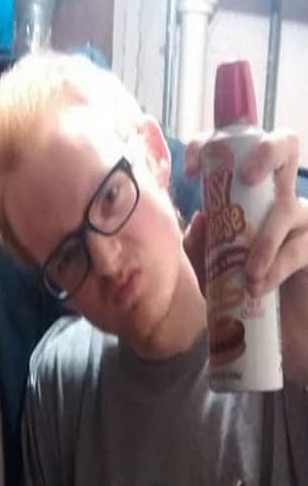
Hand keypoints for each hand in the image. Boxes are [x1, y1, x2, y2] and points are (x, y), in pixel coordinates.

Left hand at [184, 131, 307, 379]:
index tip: (189, 169)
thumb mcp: (208, 272)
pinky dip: (279, 264)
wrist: (274, 339)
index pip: (234, 152)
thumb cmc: (239, 299)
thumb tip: (203, 217)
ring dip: (265, 240)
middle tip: (247, 176)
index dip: (211, 146)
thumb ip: (201, 245)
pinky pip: (300, 246)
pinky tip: (261, 285)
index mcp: (244, 198)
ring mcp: (302, 222)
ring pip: (287, 208)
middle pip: (285, 145)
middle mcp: (276, 200)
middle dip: (266, 151)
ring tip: (250, 274)